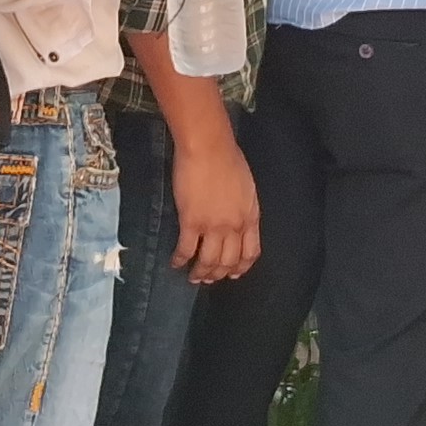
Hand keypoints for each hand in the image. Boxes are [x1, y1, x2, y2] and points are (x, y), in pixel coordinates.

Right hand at [169, 121, 262, 284]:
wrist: (209, 147)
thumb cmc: (228, 158)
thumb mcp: (246, 187)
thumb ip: (243, 207)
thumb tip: (236, 218)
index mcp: (250, 217)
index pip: (250, 252)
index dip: (241, 267)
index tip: (233, 273)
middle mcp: (234, 226)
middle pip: (228, 261)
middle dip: (218, 274)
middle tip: (208, 279)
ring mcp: (213, 226)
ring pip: (208, 261)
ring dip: (200, 273)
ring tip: (193, 277)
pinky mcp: (191, 222)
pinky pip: (186, 249)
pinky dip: (180, 260)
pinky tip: (175, 263)